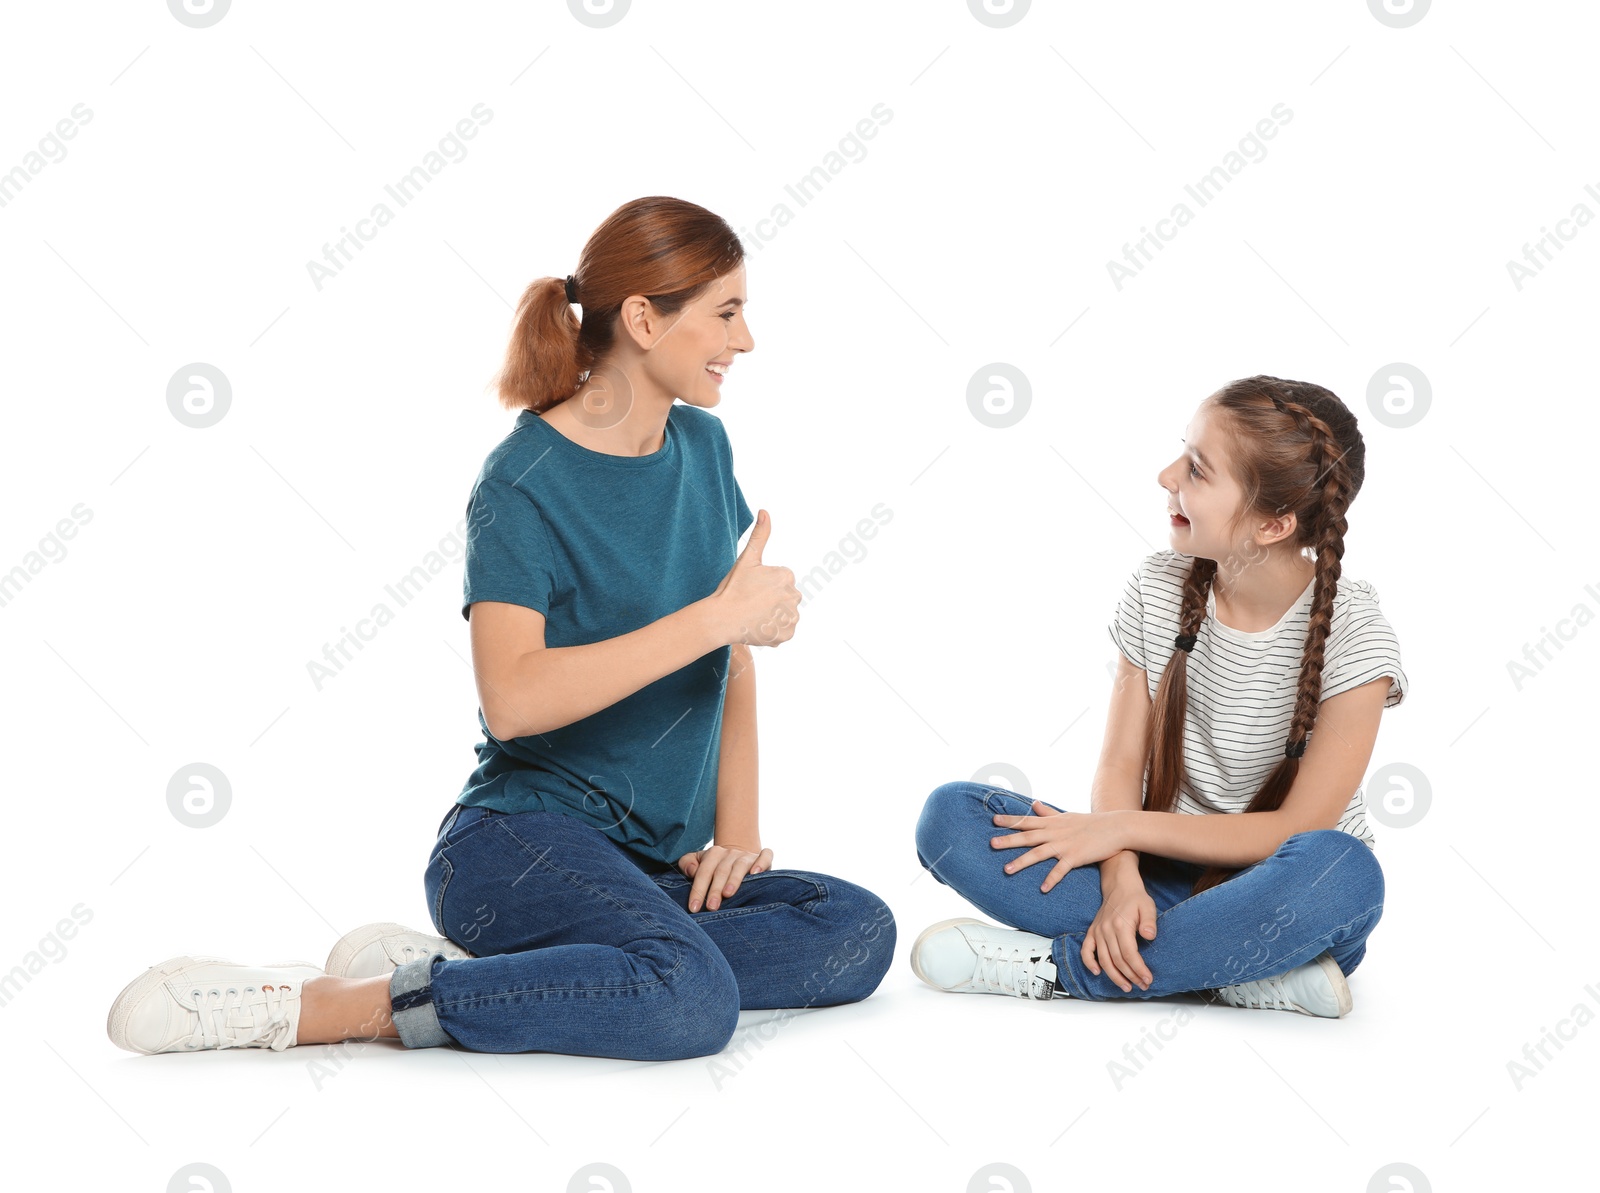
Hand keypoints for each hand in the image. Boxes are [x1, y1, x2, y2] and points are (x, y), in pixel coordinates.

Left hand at [676, 842, 774, 911]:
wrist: (738, 854)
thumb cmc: (715, 865)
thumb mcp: (698, 861)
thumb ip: (687, 863)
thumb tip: (691, 871)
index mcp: (713, 854)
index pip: (703, 872)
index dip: (698, 890)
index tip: (694, 908)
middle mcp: (730, 853)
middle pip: (721, 871)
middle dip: (715, 890)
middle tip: (711, 907)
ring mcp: (747, 855)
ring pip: (740, 866)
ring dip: (734, 880)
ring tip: (728, 894)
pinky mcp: (763, 857)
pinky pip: (765, 856)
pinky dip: (761, 863)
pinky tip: (756, 874)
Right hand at [707, 510, 799, 647]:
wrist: (721, 619)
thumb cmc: (732, 588)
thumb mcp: (746, 559)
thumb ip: (760, 535)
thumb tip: (765, 511)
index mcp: (787, 576)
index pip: (781, 581)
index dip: (764, 586)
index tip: (751, 589)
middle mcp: (795, 596)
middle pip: (785, 598)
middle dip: (772, 601)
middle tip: (751, 603)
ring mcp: (792, 617)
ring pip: (785, 615)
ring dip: (773, 616)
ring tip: (754, 615)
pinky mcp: (788, 634)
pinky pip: (784, 631)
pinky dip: (773, 631)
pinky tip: (758, 627)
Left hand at [990, 801, 1127, 892]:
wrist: (1115, 828)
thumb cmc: (1090, 822)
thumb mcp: (1066, 815)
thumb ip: (1047, 812)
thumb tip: (1033, 802)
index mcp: (1052, 823)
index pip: (1027, 821)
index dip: (1010, 821)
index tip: (993, 820)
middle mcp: (1055, 833)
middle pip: (1028, 837)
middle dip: (1009, 840)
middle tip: (991, 843)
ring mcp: (1064, 845)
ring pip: (1039, 854)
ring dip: (1022, 862)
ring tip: (1006, 870)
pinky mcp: (1075, 857)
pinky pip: (1061, 870)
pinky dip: (1052, 878)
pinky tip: (1043, 888)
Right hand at [1084, 877, 1157, 992]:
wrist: (1119, 885)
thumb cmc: (1135, 898)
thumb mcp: (1148, 906)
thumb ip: (1149, 921)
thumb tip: (1150, 936)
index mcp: (1121, 925)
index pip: (1129, 954)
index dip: (1139, 969)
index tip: (1148, 979)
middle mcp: (1106, 930)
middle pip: (1117, 960)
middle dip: (1130, 976)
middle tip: (1142, 985)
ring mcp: (1098, 931)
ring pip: (1103, 960)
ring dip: (1114, 976)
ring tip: (1126, 986)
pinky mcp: (1092, 932)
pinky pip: (1086, 950)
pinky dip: (1089, 962)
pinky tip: (1096, 972)